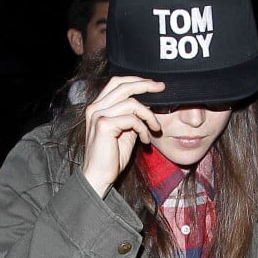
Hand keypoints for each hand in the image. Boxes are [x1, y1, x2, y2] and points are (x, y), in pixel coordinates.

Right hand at [82, 77, 165, 195]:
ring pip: (132, 103)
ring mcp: (98, 115)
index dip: (136, 81)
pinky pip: (132, 119)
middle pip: (123, 85)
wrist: (98, 176)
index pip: (117, 83)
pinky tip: (146, 140)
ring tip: (155, 129)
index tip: (154, 86)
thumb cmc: (111, 157)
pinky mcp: (104, 125)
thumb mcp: (125, 132)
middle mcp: (95, 107)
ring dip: (149, 115)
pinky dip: (143, 128)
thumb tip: (148, 105)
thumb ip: (132, 117)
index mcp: (98, 106)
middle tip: (162, 88)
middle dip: (145, 85)